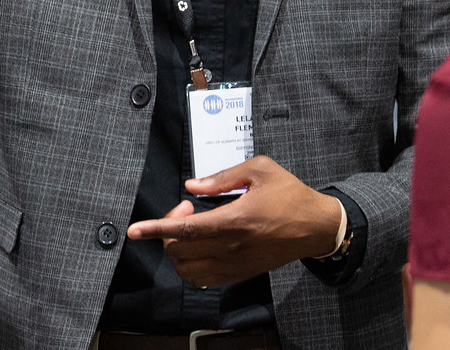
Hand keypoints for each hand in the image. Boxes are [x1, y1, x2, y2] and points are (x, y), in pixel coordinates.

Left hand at [124, 155, 341, 286]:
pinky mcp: (240, 274)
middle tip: (186, 209)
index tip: (134, 230)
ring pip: (188, 269)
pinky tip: (201, 245)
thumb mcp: (259, 170)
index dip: (155, 229)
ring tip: (193, 228)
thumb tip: (191, 186)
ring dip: (179, 250)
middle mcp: (231, 247)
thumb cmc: (289, 194)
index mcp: (234, 220)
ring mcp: (235, 265)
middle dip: (168, 231)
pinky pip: (204, 279)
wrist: (315, 226)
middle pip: (179, 251)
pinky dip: (192, 265)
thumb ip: (221, 177)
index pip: (184, 230)